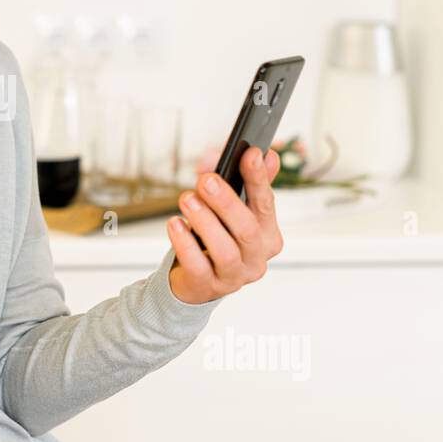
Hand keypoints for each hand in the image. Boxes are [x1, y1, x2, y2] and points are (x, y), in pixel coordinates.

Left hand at [165, 146, 283, 304]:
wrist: (195, 281)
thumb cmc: (216, 239)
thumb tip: (265, 155)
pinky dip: (185, 243)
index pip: (266, 205)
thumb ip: (248, 185)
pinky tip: (174, 223)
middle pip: (247, 229)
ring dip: (205, 221)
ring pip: (225, 250)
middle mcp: (256, 258)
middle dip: (226, 202)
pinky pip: (198, 266)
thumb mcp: (233, 213)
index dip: (259, 179)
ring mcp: (234, 277)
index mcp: (268, 236)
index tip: (250, 153)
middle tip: (205, 180)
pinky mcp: (208, 287)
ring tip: (187, 199)